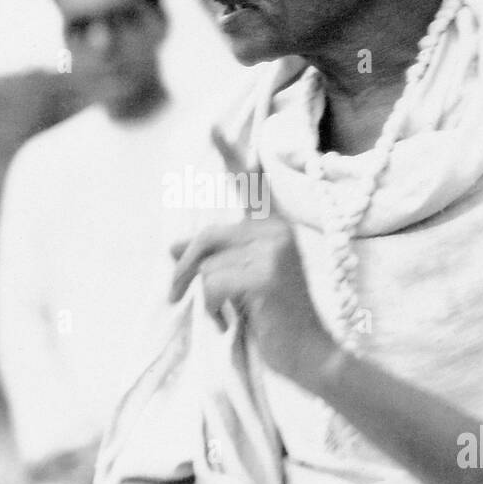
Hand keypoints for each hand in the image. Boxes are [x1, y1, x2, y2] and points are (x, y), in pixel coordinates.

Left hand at [168, 128, 337, 385]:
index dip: (230, 157)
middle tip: (170, 294)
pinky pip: (213, 284)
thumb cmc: (277, 321)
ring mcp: (274, 251)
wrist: (312, 355)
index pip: (250, 188)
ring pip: (208, 265)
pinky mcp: (267, 275)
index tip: (212, 128)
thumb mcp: (241, 285)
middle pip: (209, 236)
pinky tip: (228, 321)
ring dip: (203, 296)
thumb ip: (215, 261)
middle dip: (183, 267)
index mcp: (275, 230)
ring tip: (223, 315)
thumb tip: (172, 246)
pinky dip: (210, 308)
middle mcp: (277, 232)